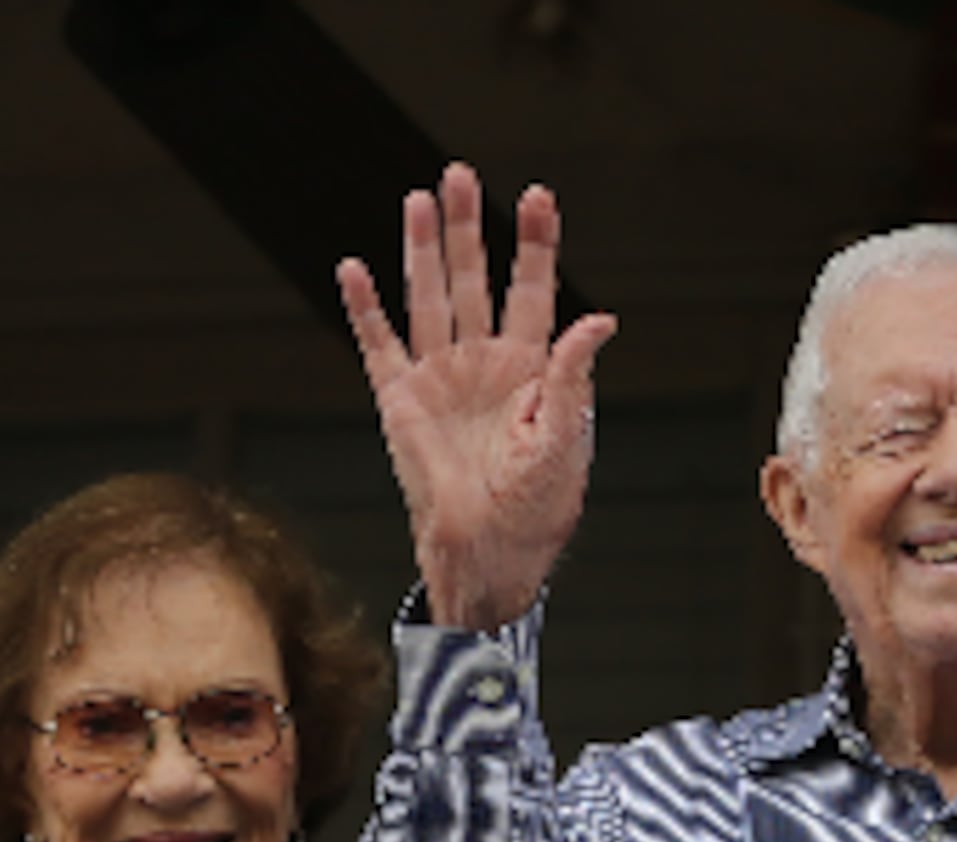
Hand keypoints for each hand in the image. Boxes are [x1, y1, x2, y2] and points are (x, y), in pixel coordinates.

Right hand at [336, 163, 618, 629]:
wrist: (491, 551)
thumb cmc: (538, 505)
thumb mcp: (567, 437)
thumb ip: (575, 375)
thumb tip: (601, 320)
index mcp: (532, 369)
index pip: (534, 290)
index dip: (535, 244)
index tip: (538, 196)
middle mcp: (484, 363)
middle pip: (474, 279)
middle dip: (470, 228)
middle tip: (461, 174)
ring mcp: (440, 377)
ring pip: (428, 297)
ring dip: (422, 250)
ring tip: (420, 200)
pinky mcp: (400, 401)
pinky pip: (379, 344)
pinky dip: (365, 308)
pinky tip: (355, 268)